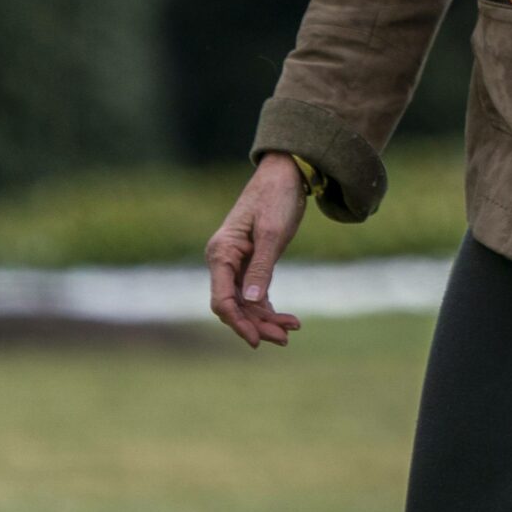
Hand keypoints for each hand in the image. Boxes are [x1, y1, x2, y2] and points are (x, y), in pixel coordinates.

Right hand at [206, 153, 309, 347]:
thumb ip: (260, 268)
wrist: (286, 172)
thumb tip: (249, 303)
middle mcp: (223, 260)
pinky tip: (287, 319)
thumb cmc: (276, 197)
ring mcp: (236, 263)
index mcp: (221, 253)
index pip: (221, 299)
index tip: (257, 340)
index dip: (238, 322)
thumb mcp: (272, 233)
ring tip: (291, 331)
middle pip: (234, 305)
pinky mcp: (251, 262)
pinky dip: (268, 306)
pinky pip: (254, 293)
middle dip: (257, 324)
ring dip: (265, 319)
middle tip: (284, 338)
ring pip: (245, 302)